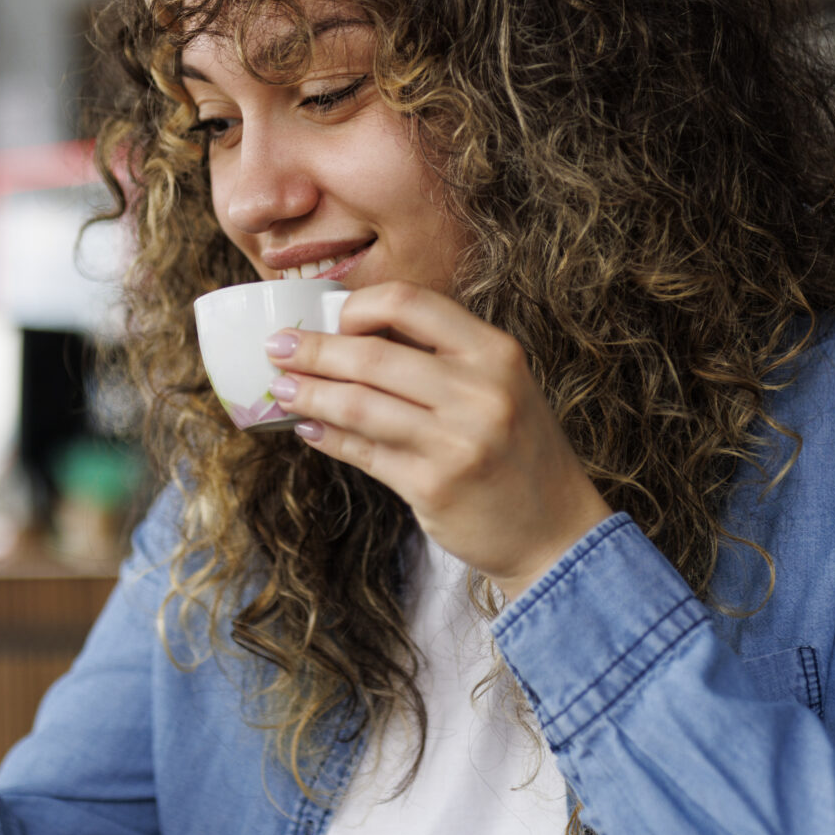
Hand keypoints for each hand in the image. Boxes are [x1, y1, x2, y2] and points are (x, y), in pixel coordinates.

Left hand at [263, 283, 612, 600]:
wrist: (557, 531)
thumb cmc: (518, 453)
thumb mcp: (500, 388)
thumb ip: (440, 361)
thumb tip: (348, 337)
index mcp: (496, 353)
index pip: (410, 303)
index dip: (358, 307)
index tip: (331, 319)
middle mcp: (481, 391)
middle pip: (372, 354)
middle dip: (313, 349)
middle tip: (277, 348)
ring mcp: (457, 441)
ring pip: (358, 403)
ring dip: (308, 393)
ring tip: (280, 388)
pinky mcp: (434, 486)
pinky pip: (363, 451)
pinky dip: (327, 436)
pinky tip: (307, 427)